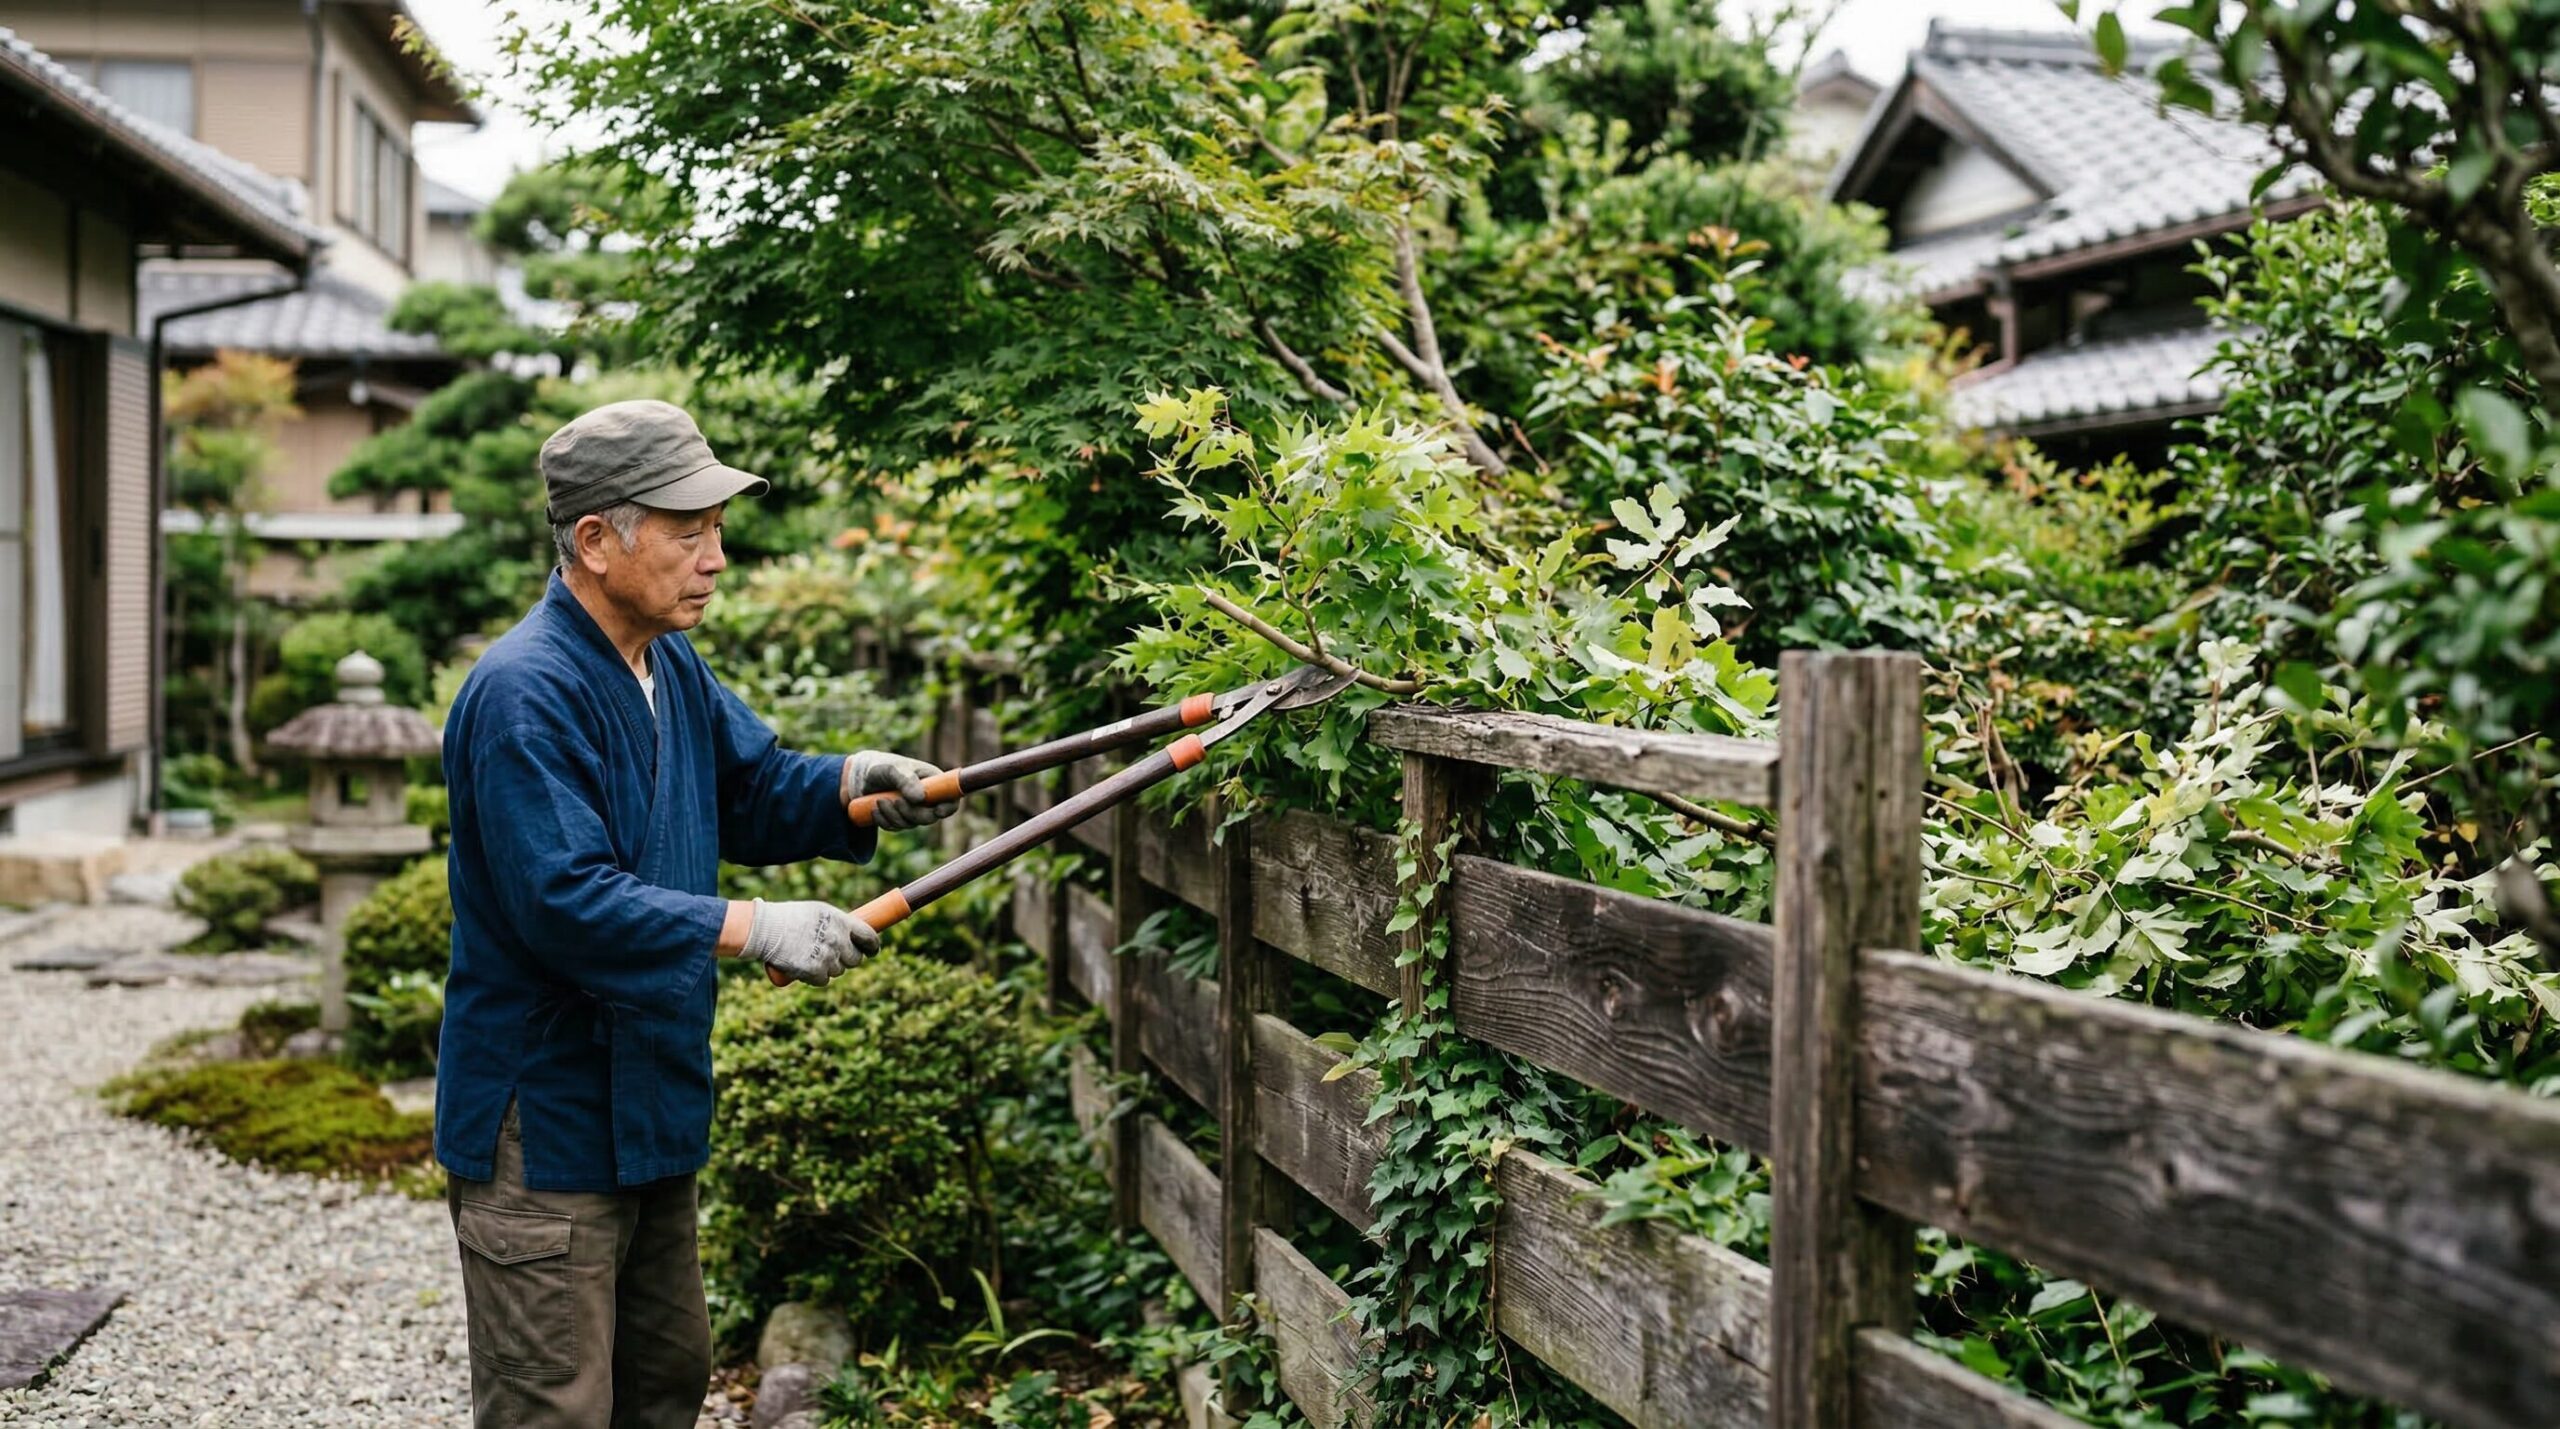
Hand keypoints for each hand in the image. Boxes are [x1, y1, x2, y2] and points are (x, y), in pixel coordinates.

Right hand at [742, 899, 867, 985]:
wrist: (765, 930)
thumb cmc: (788, 917)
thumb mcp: (817, 912)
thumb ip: (835, 923)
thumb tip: (850, 935)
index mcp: (841, 921)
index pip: (869, 937)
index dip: (872, 946)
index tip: (871, 951)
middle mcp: (838, 940)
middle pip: (855, 959)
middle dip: (847, 959)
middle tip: (834, 955)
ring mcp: (827, 957)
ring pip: (838, 970)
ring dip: (829, 968)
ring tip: (811, 956)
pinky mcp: (815, 972)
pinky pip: (824, 980)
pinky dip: (816, 977)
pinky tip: (805, 967)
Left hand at [844, 751, 962, 830]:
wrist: (862, 776)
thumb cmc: (882, 766)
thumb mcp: (893, 769)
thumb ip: (906, 781)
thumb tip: (920, 798)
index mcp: (934, 782)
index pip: (951, 799)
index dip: (949, 807)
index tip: (938, 811)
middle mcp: (927, 798)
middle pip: (930, 817)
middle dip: (912, 813)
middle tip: (896, 801)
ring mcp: (915, 810)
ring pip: (911, 824)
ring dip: (894, 815)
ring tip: (879, 801)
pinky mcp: (901, 818)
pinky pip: (897, 827)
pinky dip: (885, 821)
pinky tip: (875, 809)